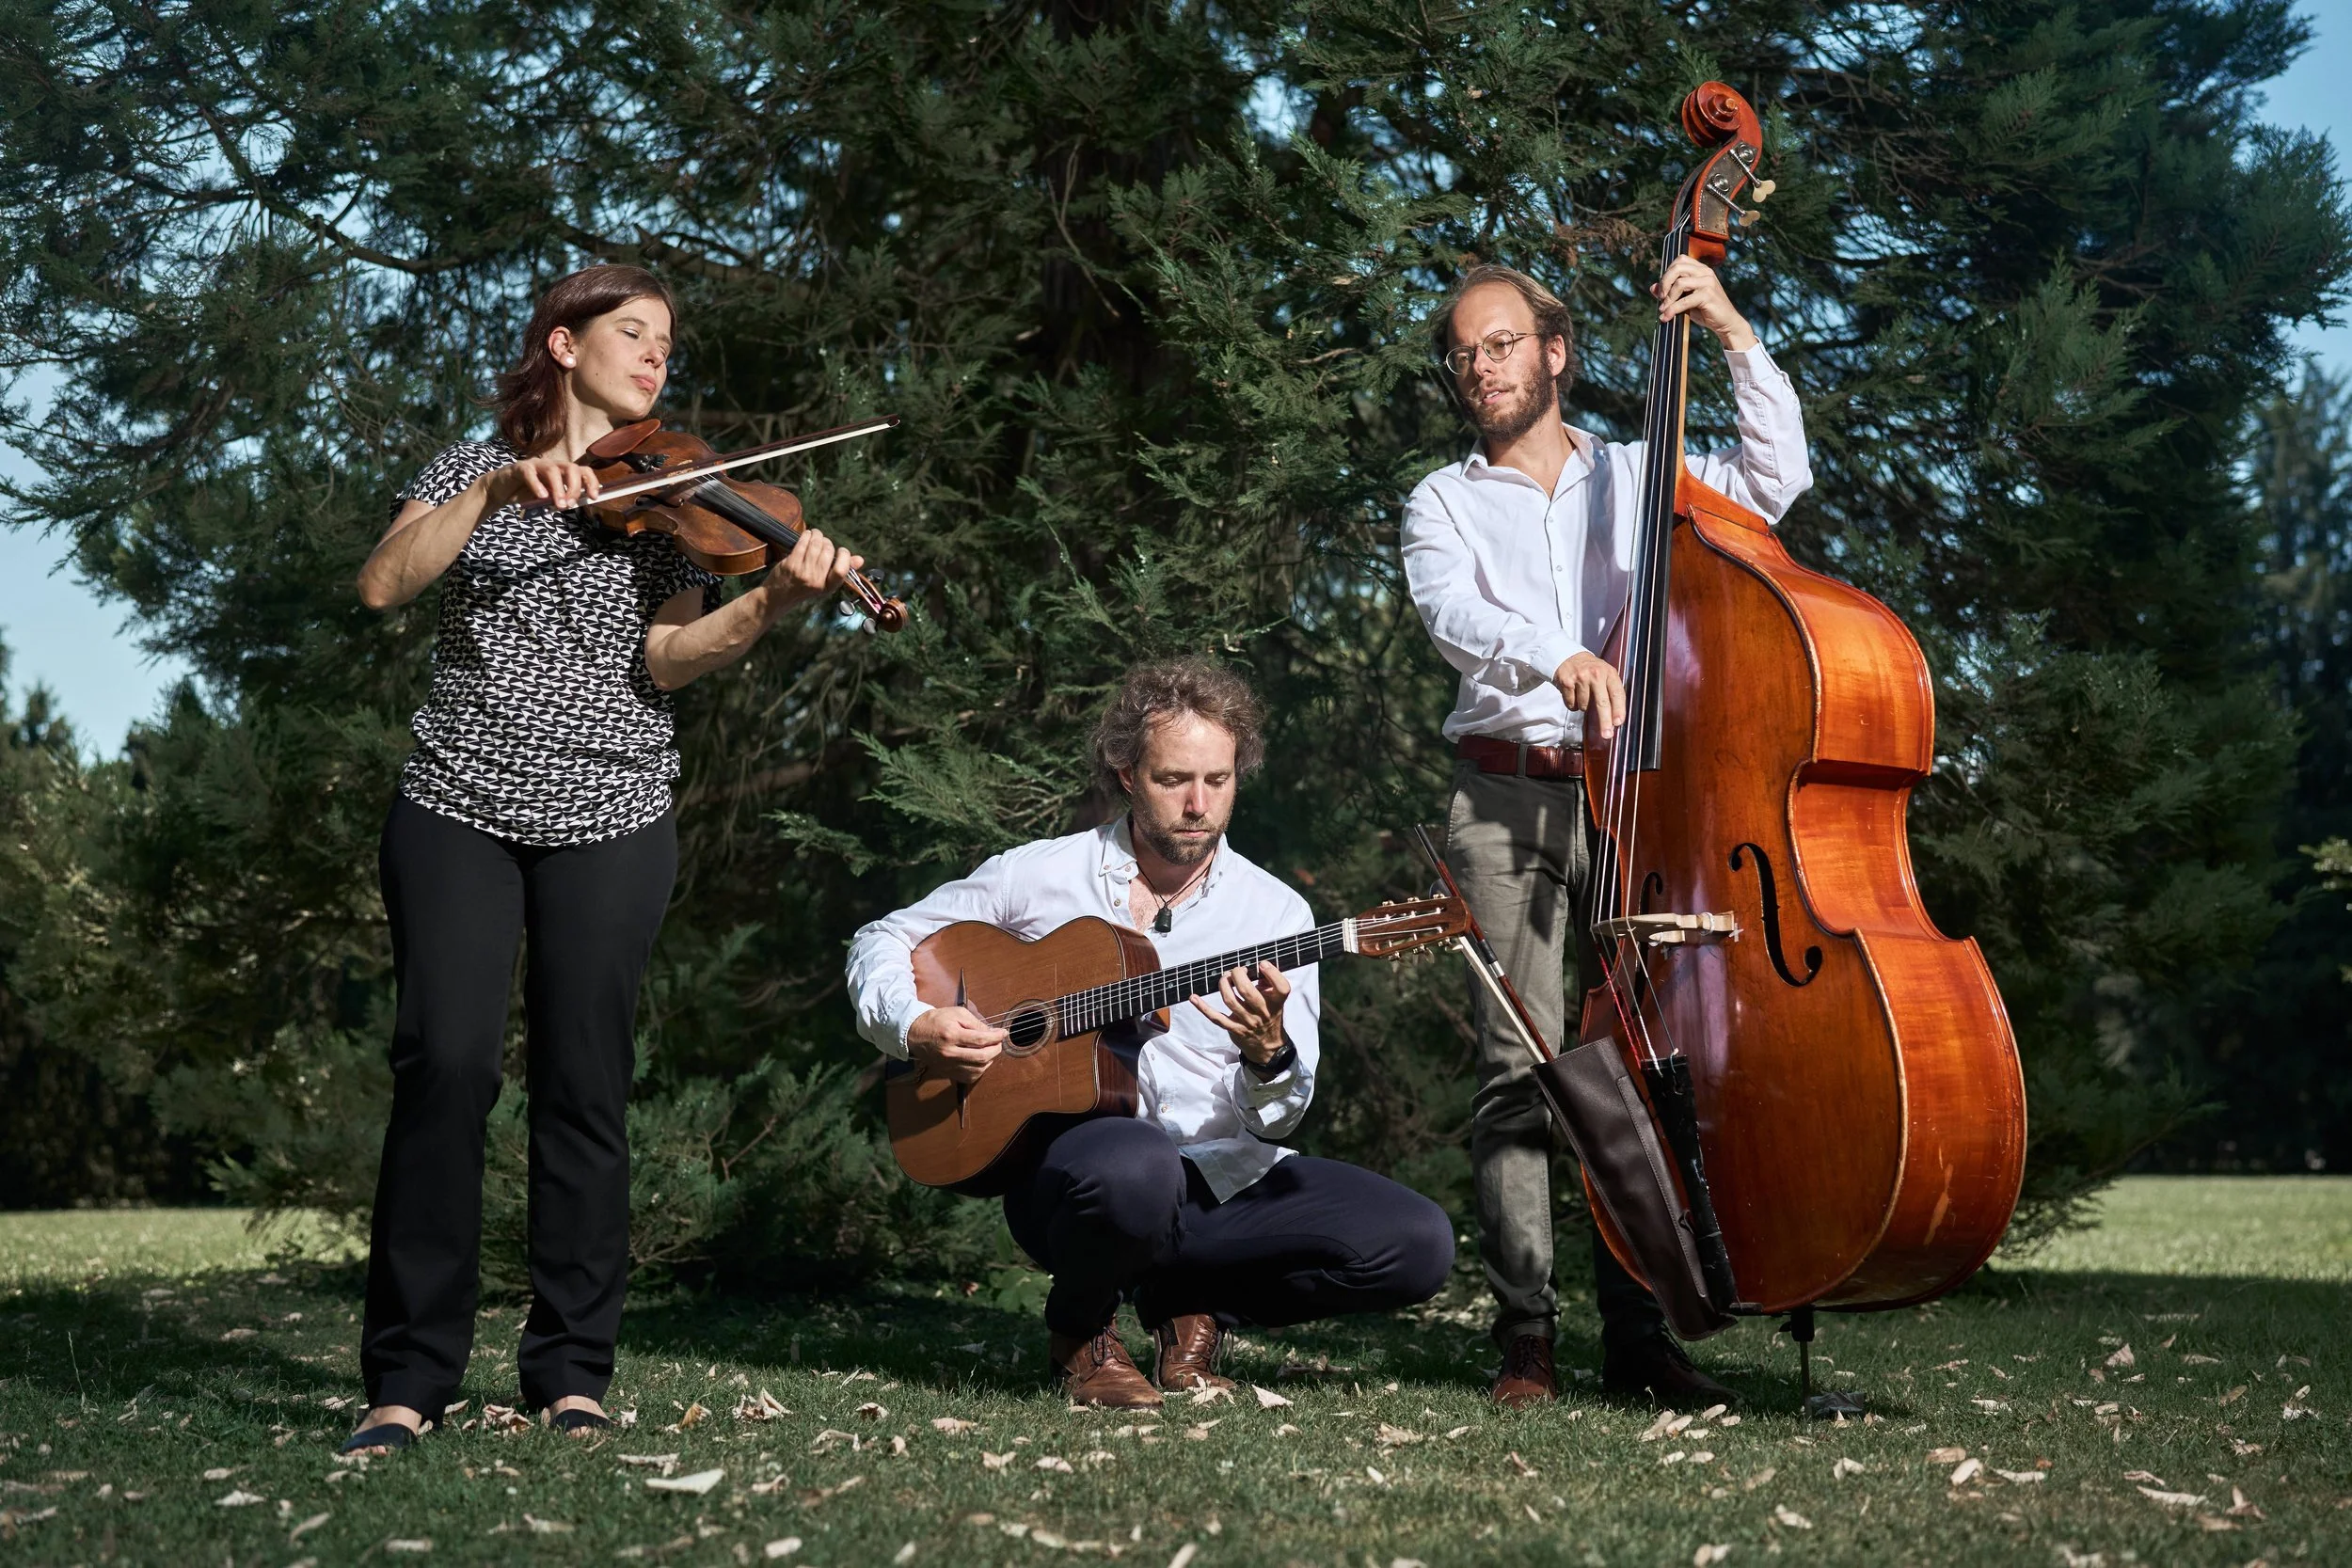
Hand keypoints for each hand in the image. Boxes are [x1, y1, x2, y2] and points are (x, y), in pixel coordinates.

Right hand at [483, 456, 603, 510]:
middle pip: (571, 468)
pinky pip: (530, 473)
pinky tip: (542, 496)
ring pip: (552, 470)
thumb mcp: (547, 499)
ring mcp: (535, 465)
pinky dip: (537, 485)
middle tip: (571, 505)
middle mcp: (551, 465)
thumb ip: (560, 499)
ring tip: (559, 505)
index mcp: (561, 472)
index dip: (591, 482)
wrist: (501, 491)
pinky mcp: (519, 468)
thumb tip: (574, 504)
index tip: (594, 497)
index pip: (582, 471)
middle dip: (575, 487)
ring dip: (559, 489)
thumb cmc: (527, 495)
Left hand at [760, 526, 863, 614]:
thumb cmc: (804, 588)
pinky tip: (807, 535)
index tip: (841, 551)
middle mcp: (816, 581)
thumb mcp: (825, 584)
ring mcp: (803, 572)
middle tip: (823, 542)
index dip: (844, 556)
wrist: (779, 596)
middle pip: (828, 552)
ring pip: (816, 545)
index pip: (841, 570)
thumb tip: (860, 559)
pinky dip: (806, 536)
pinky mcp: (791, 564)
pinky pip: (803, 544)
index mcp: (827, 587)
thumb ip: (842, 570)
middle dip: (827, 542)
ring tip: (816, 534)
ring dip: (817, 535)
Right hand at [905, 1004, 1006, 1085]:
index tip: (1003, 1033)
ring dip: (989, 1061)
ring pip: (977, 1069)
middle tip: (999, 1043)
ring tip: (990, 1051)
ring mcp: (948, 1065)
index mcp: (952, 1035)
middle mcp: (950, 1053)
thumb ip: (975, 1022)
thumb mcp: (956, 1013)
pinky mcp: (947, 1072)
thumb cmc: (936, 1020)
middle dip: (996, 1050)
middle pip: (981, 1057)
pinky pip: (969, 1077)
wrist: (914, 1033)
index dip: (996, 1037)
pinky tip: (981, 1061)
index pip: (981, 1040)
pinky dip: (979, 1070)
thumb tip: (991, 1032)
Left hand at [1189, 961, 1290, 1065]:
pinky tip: (1194, 998)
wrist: (1268, 1045)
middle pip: (1247, 991)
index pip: (1281, 987)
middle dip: (1237, 975)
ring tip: (1225, 978)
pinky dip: (1203, 1007)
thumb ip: (1269, 982)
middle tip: (1237, 971)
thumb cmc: (1269, 1015)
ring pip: (1230, 1000)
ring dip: (1224, 984)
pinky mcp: (1234, 1029)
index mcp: (1276, 1002)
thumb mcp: (1276, 999)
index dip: (1271, 972)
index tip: (1262, 963)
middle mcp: (1263, 1012)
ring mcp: (1247, 1022)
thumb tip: (1255, 966)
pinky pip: (1216, 1017)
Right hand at [1554, 651, 1627, 742]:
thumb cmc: (1591, 670)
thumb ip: (1611, 692)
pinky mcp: (1567, 682)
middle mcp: (1596, 674)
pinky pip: (1571, 704)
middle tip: (1607, 734)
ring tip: (1583, 694)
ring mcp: (1580, 678)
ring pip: (1584, 706)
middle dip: (1604, 721)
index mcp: (1609, 673)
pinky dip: (1573, 704)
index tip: (1618, 723)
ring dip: (1583, 706)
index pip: (1617, 693)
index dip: (1618, 709)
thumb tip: (1615, 719)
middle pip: (1602, 703)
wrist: (1569, 657)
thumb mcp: (1605, 674)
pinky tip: (1573, 694)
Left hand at [1651, 257, 1756, 349]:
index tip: (1662, 289)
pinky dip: (1673, 309)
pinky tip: (1667, 317)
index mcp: (1701, 269)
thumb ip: (1671, 292)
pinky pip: (1686, 300)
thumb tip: (1653, 287)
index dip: (1667, 272)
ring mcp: (1708, 282)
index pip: (1680, 260)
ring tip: (1664, 310)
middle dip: (1665, 283)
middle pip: (1678, 268)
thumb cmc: (1705, 310)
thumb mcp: (1685, 299)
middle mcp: (1705, 272)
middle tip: (1660, 298)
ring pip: (1680, 283)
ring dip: (1668, 298)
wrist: (1725, 322)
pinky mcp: (1709, 295)